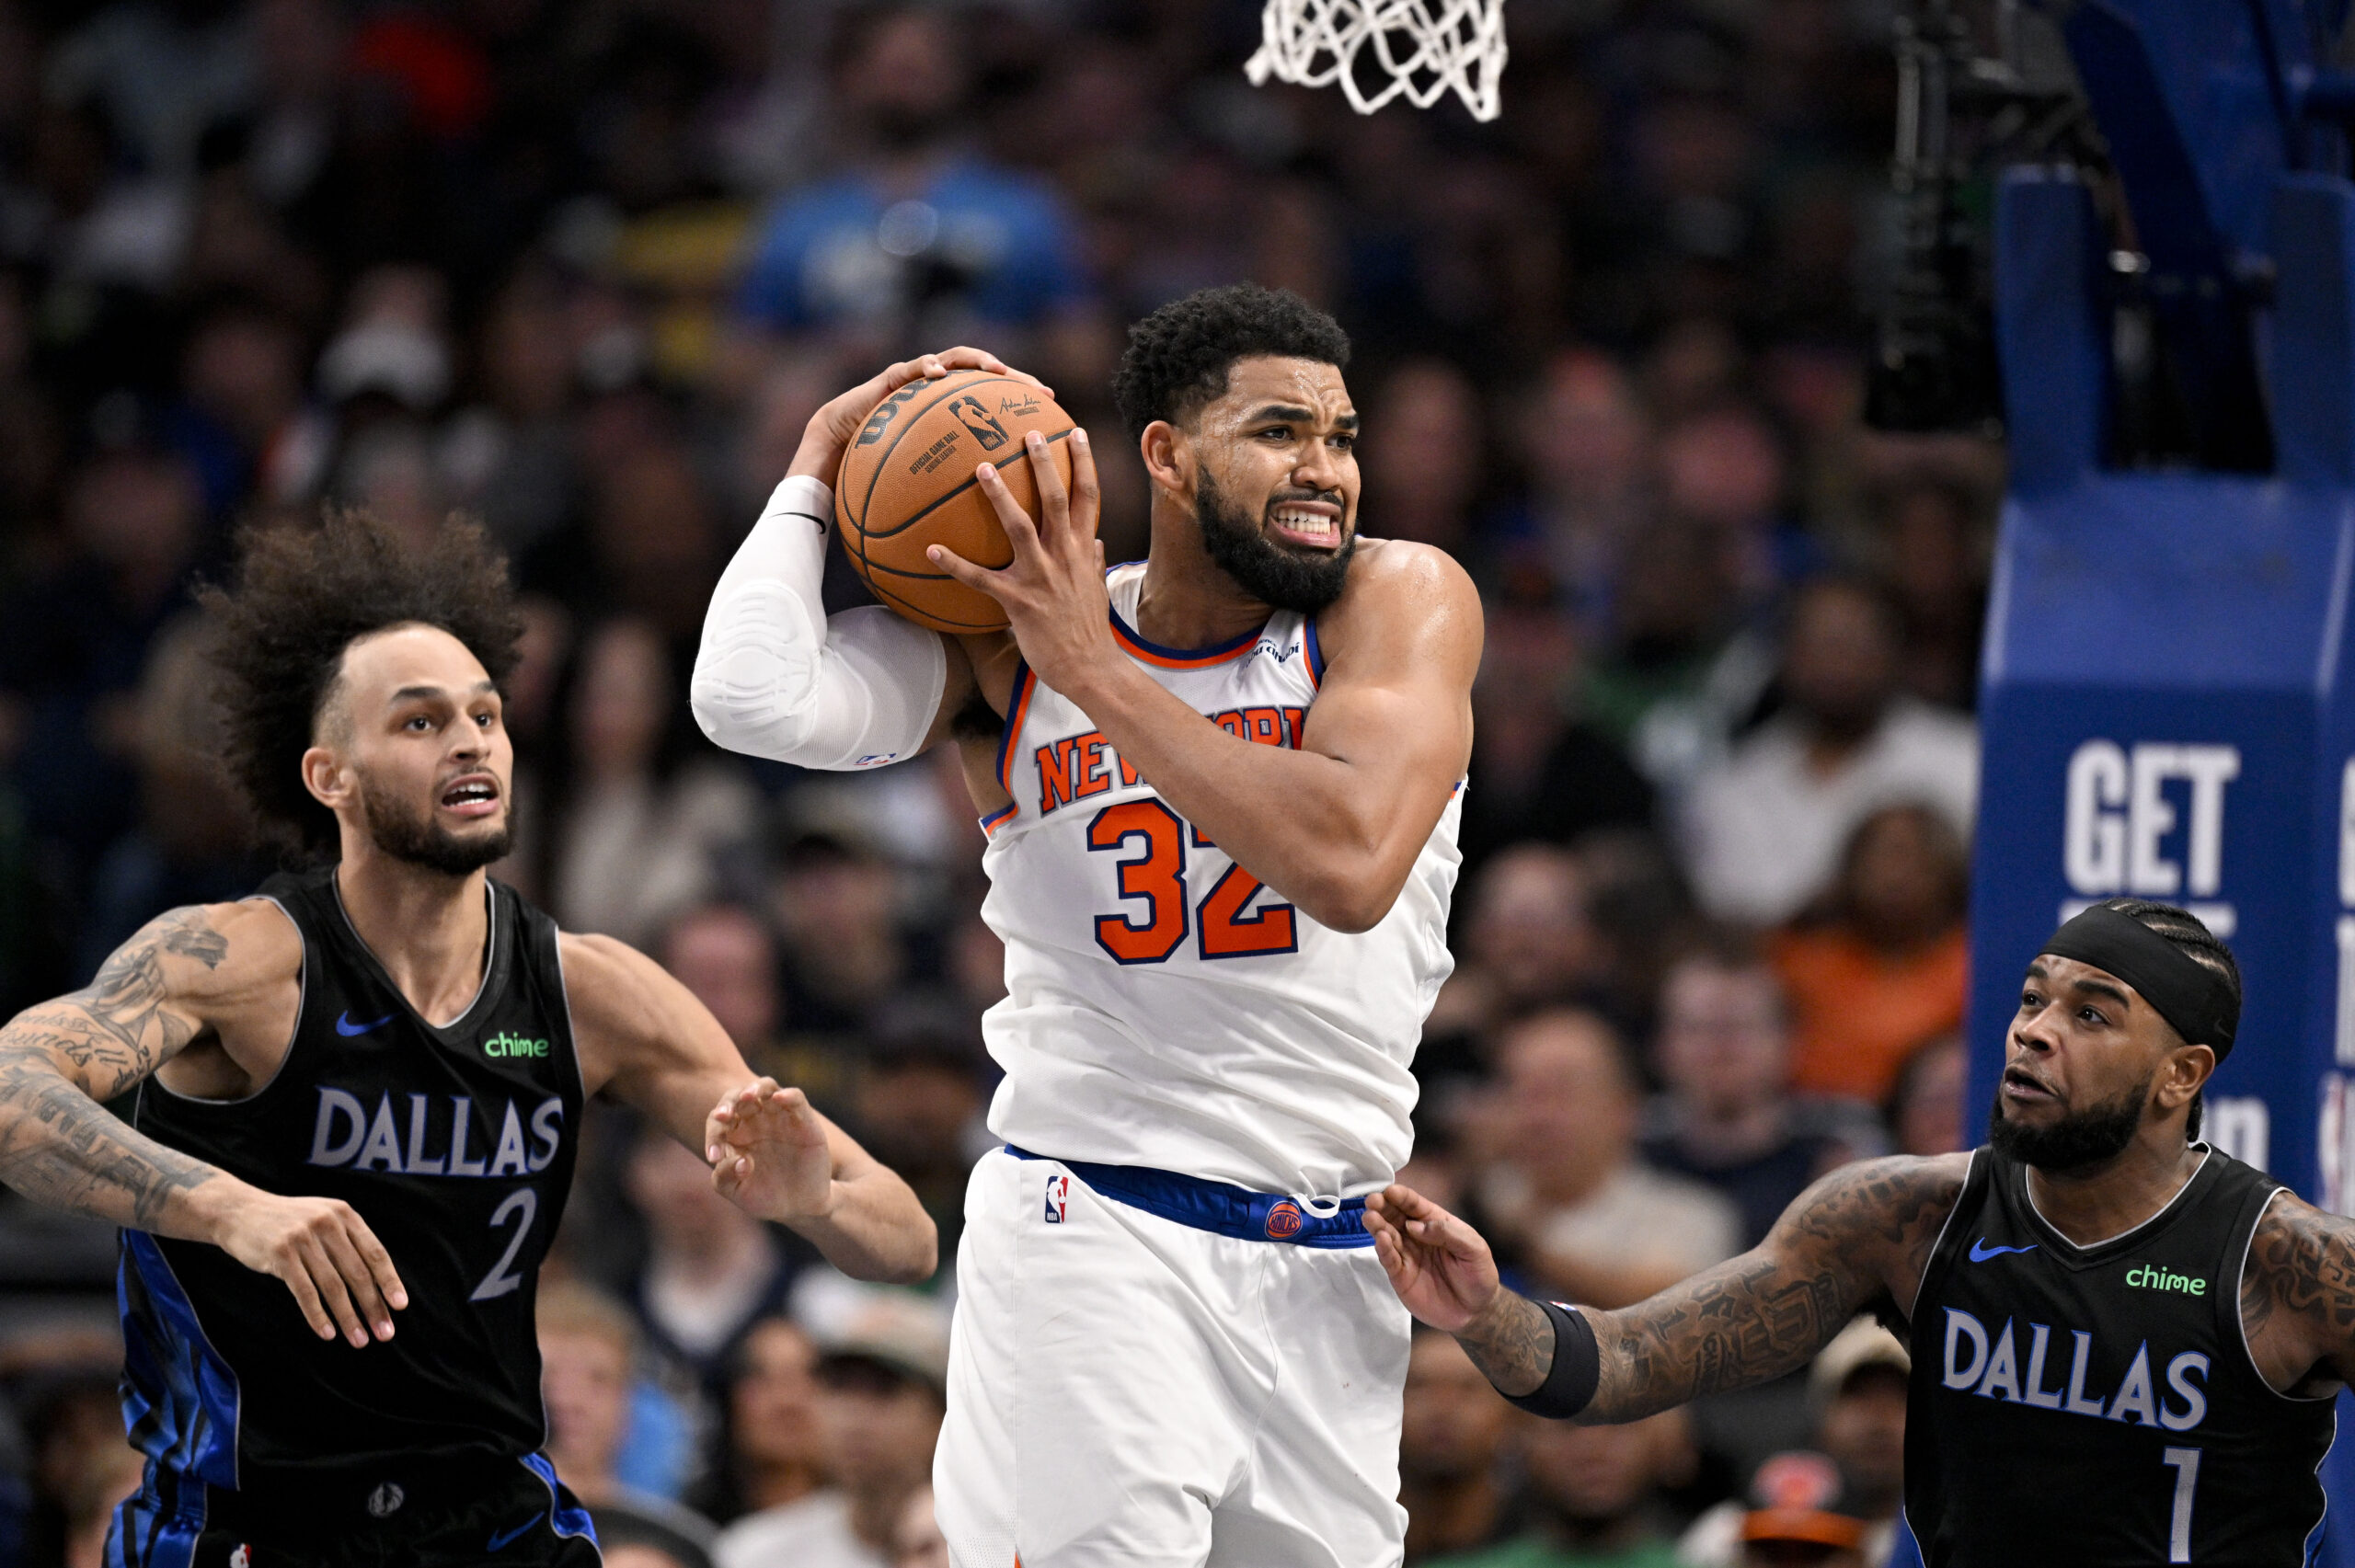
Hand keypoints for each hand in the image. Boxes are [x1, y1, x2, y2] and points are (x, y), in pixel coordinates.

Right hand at [209, 1185, 407, 1346]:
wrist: (239, 1211)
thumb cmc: (289, 1222)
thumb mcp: (324, 1218)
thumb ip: (348, 1241)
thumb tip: (377, 1282)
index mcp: (344, 1215)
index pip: (375, 1253)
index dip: (389, 1281)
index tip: (400, 1306)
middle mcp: (327, 1224)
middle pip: (357, 1273)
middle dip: (374, 1307)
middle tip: (385, 1333)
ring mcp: (303, 1239)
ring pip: (333, 1287)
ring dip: (349, 1318)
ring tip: (359, 1340)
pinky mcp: (280, 1255)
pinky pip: (304, 1292)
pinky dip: (318, 1315)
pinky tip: (328, 1333)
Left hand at [706, 1079, 833, 1222]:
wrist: (799, 1206)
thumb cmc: (763, 1196)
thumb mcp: (736, 1192)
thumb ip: (724, 1176)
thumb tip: (739, 1160)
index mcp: (733, 1134)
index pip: (717, 1121)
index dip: (713, 1134)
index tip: (714, 1156)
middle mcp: (754, 1120)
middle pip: (738, 1097)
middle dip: (728, 1103)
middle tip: (724, 1115)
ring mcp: (779, 1117)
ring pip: (766, 1087)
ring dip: (755, 1088)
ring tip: (748, 1096)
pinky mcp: (803, 1119)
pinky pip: (795, 1098)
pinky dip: (787, 1095)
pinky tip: (778, 1099)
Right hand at [787, 348, 1048, 482]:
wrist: (833, 455)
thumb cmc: (878, 477)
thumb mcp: (921, 494)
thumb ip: (950, 503)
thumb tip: (982, 544)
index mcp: (955, 422)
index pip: (999, 410)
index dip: (1026, 411)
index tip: (1057, 420)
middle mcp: (940, 399)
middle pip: (985, 381)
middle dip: (1013, 380)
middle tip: (1038, 390)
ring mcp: (917, 384)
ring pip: (953, 361)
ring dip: (975, 361)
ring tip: (995, 369)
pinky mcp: (889, 380)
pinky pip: (908, 369)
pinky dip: (924, 367)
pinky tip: (937, 373)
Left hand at [929, 426, 1118, 695]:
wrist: (1091, 669)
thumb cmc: (1090, 630)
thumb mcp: (1097, 589)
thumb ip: (1094, 562)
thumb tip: (1095, 541)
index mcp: (1083, 549)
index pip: (1088, 496)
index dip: (1083, 462)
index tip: (1074, 433)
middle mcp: (1066, 556)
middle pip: (1055, 499)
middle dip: (1043, 463)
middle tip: (1027, 432)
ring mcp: (1042, 577)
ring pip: (1020, 527)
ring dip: (1000, 496)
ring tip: (980, 468)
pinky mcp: (1019, 602)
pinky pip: (981, 579)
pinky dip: (955, 565)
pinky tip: (931, 549)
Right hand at [1364, 1184, 1501, 1333]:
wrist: (1477, 1311)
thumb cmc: (1479, 1274)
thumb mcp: (1474, 1249)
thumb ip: (1447, 1233)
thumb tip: (1415, 1225)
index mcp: (1435, 1222)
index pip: (1415, 1205)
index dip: (1402, 1196)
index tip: (1389, 1191)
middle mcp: (1417, 1236)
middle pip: (1395, 1217)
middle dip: (1382, 1207)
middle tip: (1372, 1201)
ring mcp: (1407, 1255)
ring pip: (1387, 1236)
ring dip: (1377, 1226)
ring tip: (1370, 1217)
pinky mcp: (1401, 1276)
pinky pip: (1389, 1260)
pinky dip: (1383, 1249)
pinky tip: (1380, 1239)